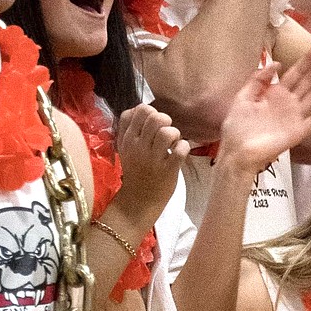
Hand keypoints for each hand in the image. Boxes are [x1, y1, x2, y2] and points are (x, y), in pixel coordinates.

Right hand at [114, 103, 188, 227]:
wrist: (138, 202)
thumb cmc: (136, 172)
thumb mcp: (126, 149)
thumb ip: (130, 128)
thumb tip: (140, 108)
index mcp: (128, 139)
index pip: (139, 110)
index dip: (151, 111)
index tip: (153, 124)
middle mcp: (138, 146)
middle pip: (155, 117)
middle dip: (166, 121)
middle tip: (166, 134)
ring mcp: (153, 159)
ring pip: (167, 132)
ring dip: (175, 135)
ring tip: (173, 144)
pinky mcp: (168, 170)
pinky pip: (181, 148)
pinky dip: (184, 147)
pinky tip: (179, 153)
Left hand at [217, 49, 310, 173]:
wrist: (236, 152)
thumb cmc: (237, 127)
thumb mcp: (243, 97)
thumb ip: (258, 80)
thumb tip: (277, 64)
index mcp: (276, 94)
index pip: (296, 72)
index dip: (308, 60)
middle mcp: (289, 103)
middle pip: (309, 80)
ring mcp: (296, 117)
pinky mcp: (299, 131)